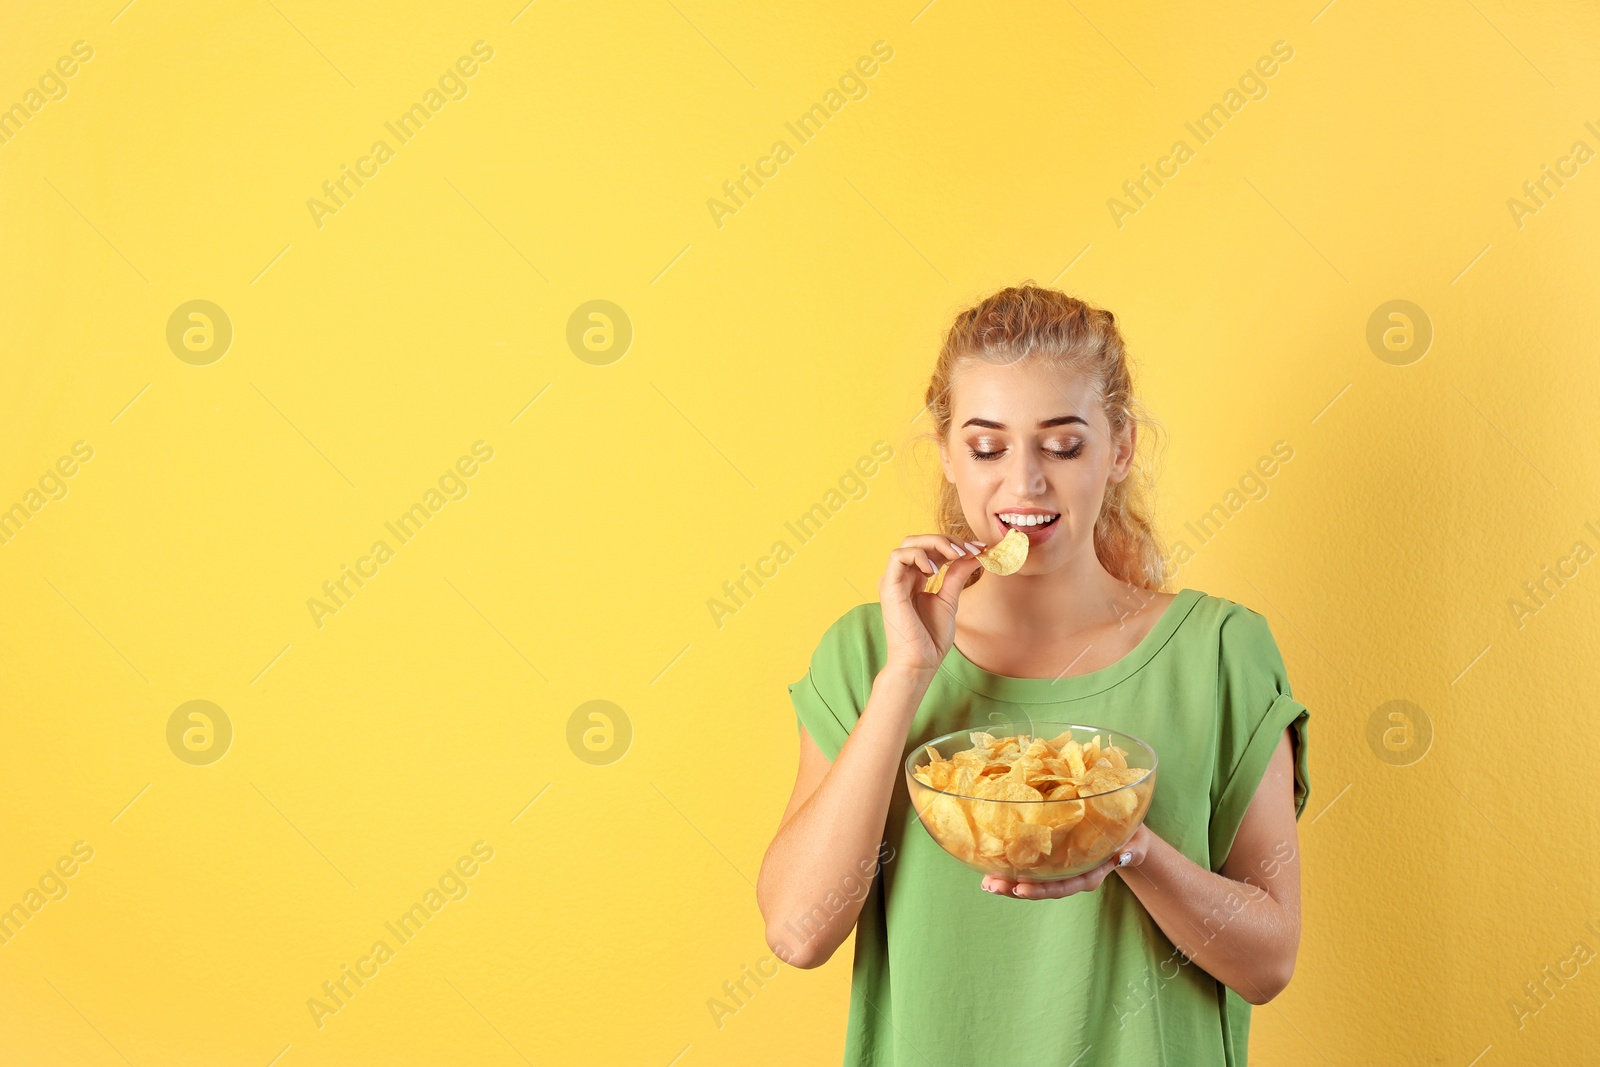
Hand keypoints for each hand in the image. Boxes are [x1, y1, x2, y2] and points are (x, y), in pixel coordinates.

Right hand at [879, 534, 985, 677]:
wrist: (920, 662)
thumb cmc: (931, 638)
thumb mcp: (950, 599)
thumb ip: (957, 575)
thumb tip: (973, 554)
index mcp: (914, 579)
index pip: (931, 550)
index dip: (954, 544)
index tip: (979, 549)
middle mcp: (902, 576)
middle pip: (919, 541)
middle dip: (946, 540)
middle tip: (968, 549)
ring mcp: (893, 580)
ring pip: (908, 543)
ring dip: (934, 543)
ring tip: (954, 555)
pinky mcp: (889, 587)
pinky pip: (897, 556)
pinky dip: (918, 555)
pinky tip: (934, 569)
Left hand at [979, 824, 1151, 898]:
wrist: (1127, 834)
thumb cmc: (1131, 837)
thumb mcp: (1137, 843)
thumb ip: (1133, 850)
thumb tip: (1122, 855)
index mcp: (1089, 873)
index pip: (1064, 886)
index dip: (1042, 889)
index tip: (1021, 889)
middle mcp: (1071, 875)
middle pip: (1042, 887)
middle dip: (1015, 889)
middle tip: (990, 886)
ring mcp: (1060, 868)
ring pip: (1031, 880)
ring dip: (1007, 882)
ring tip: (985, 882)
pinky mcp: (1052, 859)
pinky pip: (1030, 867)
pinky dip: (1011, 868)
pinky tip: (990, 868)